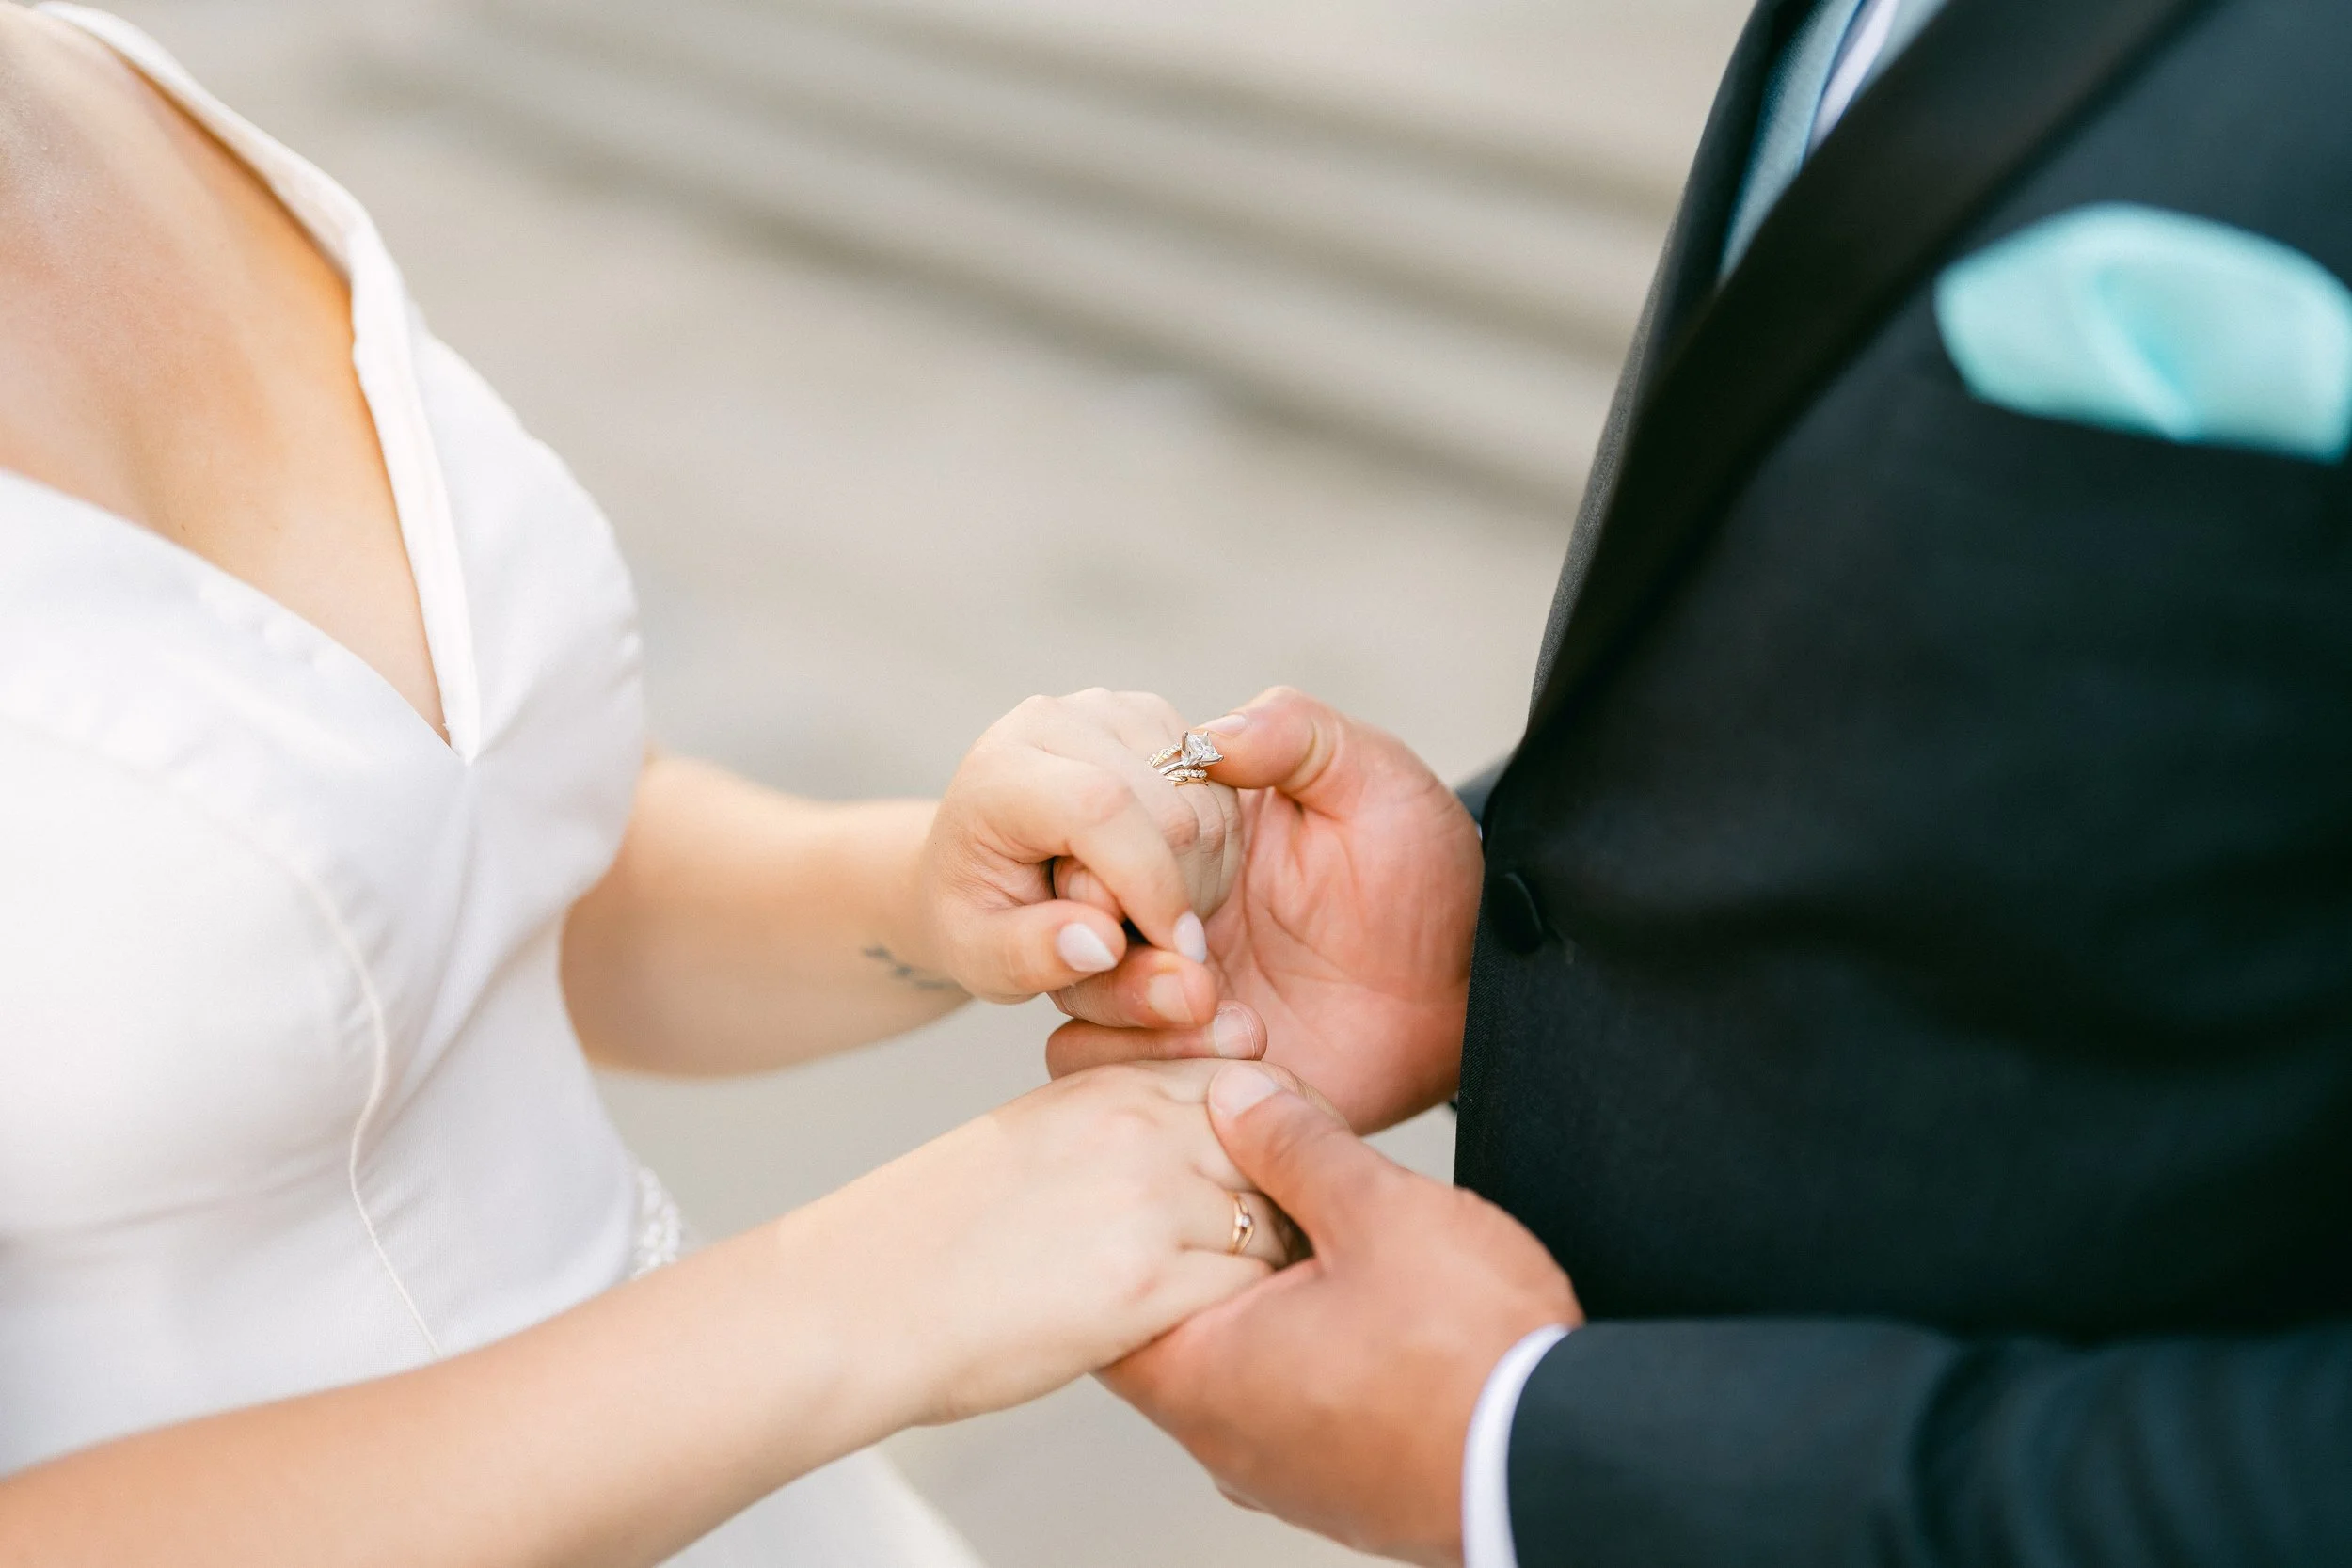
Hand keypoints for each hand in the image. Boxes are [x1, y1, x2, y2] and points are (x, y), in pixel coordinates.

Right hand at [802, 1060, 1291, 1427]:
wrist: (859, 1301)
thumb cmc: (930, 1234)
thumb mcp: (1033, 1137)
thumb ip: (1121, 1131)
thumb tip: (1196, 1159)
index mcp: (1110, 1086)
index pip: (1250, 1084)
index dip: (1279, 1136)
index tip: (1278, 1179)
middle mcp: (1139, 1128)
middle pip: (1281, 1147)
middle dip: (1293, 1197)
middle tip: (1282, 1247)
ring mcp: (1148, 1202)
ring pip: (1276, 1222)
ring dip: (1271, 1263)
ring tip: (1240, 1298)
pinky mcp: (1145, 1284)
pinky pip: (1247, 1291)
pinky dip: (1245, 1317)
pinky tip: (1208, 1335)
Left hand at [911, 689, 1243, 1007]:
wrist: (978, 862)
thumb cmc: (979, 915)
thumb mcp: (985, 960)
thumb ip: (1037, 958)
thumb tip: (1104, 944)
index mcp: (999, 773)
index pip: (1100, 809)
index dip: (1150, 885)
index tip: (1178, 952)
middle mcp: (1056, 720)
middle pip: (1169, 814)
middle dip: (1172, 896)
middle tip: (1127, 934)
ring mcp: (1113, 708)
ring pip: (1208, 806)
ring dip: (1197, 879)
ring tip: (1133, 905)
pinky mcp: (1155, 716)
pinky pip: (1223, 793)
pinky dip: (1210, 852)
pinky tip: (1159, 873)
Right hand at [1047, 688, 1482, 1130]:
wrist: (1468, 991)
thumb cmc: (1427, 876)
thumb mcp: (1373, 779)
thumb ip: (1295, 732)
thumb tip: (1206, 735)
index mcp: (1185, 830)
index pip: (1090, 825)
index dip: (1110, 850)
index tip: (1175, 877)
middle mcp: (1157, 902)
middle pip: (1064, 911)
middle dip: (1114, 936)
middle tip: (1199, 954)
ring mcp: (1162, 984)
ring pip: (1075, 992)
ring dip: (1138, 1004)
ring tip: (1232, 1011)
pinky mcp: (1177, 1059)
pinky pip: (1098, 1066)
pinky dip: (1154, 1063)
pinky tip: (1246, 1049)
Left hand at [1103, 1065, 1578, 1565]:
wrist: (1564, 1460)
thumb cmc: (1471, 1359)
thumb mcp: (1380, 1210)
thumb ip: (1295, 1146)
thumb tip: (1239, 1098)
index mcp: (1207, 1381)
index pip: (1110, 1303)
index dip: (1133, 1225)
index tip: (1160, 1176)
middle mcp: (1229, 1442)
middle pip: (1175, 1329)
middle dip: (1210, 1256)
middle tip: (1247, 1191)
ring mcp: (1283, 1473)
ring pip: (1239, 1367)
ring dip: (1268, 1303)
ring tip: (1319, 1241)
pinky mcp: (1339, 1486)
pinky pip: (1294, 1404)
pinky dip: (1310, 1351)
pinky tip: (1362, 1305)